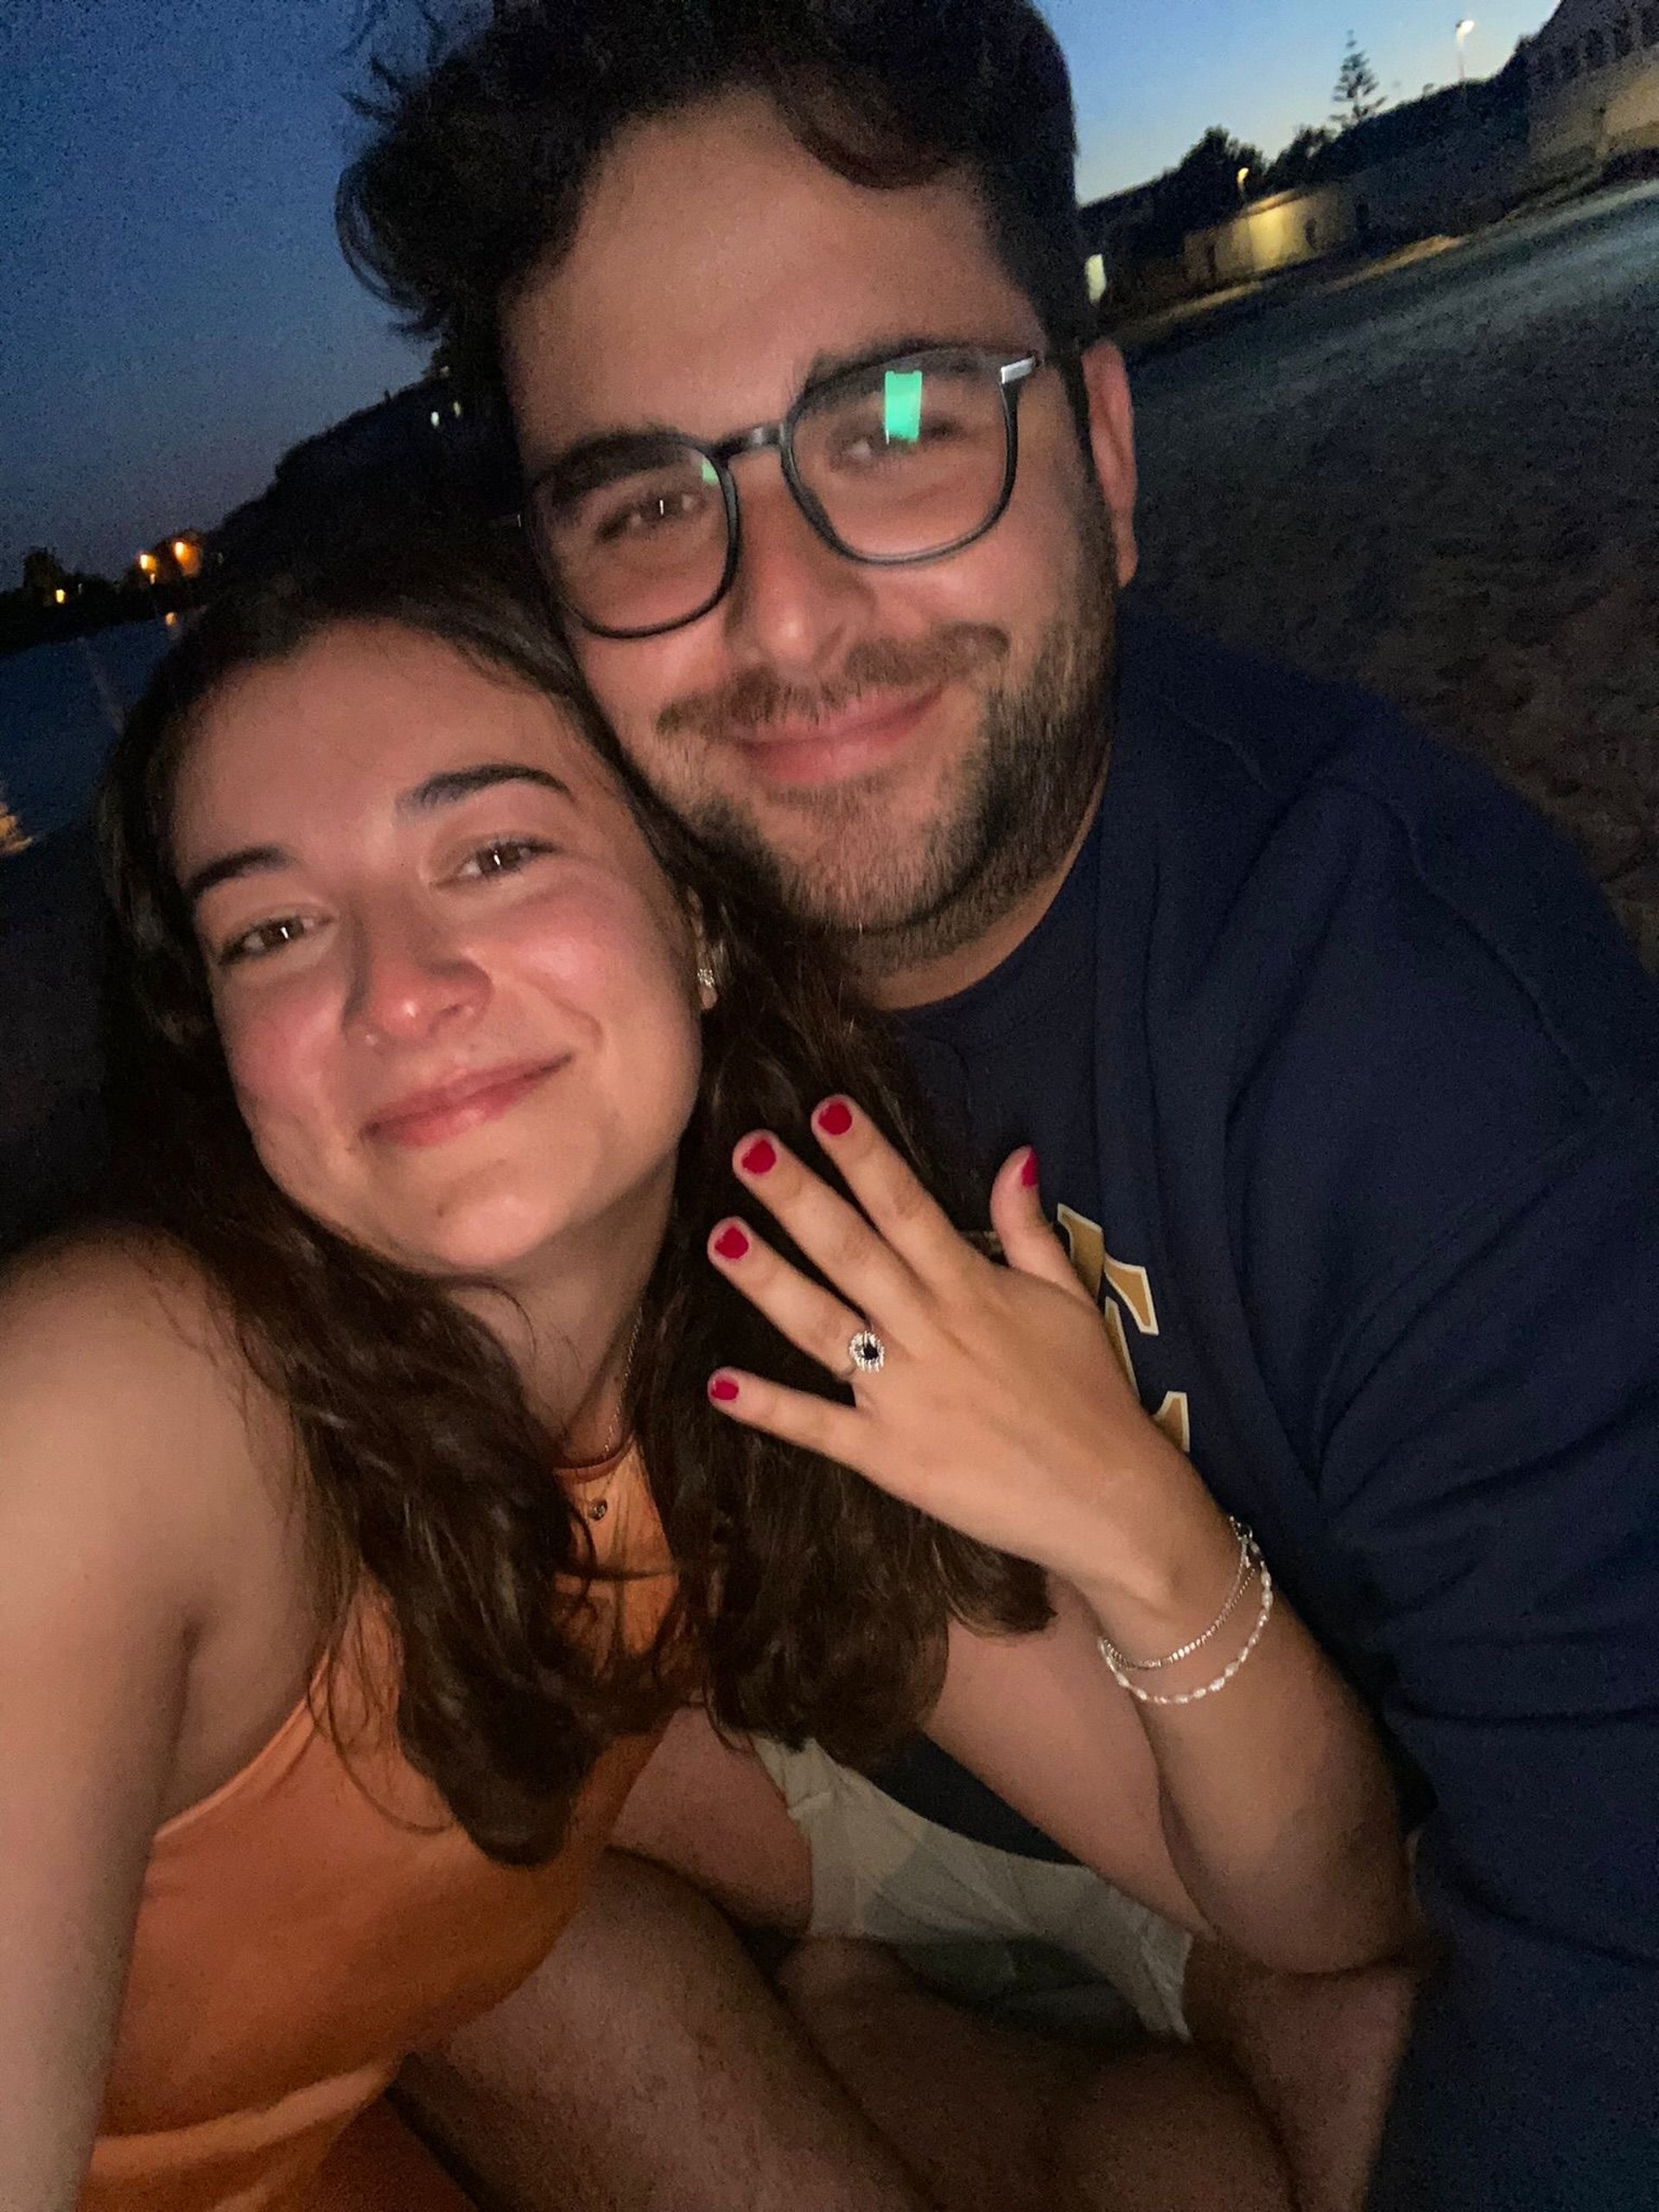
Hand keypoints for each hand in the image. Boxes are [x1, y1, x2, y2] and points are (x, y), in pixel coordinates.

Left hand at [704, 1097, 1219, 1599]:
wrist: (1110, 1502)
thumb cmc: (1091, 1394)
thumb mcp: (1070, 1299)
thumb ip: (1029, 1229)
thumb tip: (1016, 1155)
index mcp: (971, 1289)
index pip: (908, 1207)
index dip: (864, 1157)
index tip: (822, 1108)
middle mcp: (929, 1331)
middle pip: (852, 1252)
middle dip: (797, 1198)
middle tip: (747, 1149)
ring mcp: (903, 1394)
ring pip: (823, 1327)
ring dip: (769, 1283)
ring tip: (719, 1237)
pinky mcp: (890, 1456)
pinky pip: (820, 1427)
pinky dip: (771, 1407)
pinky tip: (720, 1383)